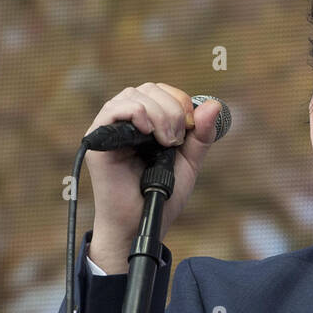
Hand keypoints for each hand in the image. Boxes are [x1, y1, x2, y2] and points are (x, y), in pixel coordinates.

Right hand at [84, 83, 223, 271]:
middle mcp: (127, 121)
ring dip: (158, 113)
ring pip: (133, 95)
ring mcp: (110, 128)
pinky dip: (135, 113)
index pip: (161, 91)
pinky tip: (148, 133)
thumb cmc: (160, 196)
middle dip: (171, 110)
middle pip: (149, 89)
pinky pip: (113, 109)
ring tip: (165, 143)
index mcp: (147, 122)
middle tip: (176, 140)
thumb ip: (201, 137)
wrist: (142, 224)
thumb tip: (215, 105)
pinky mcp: (98, 139)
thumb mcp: (188, 163)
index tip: (190, 127)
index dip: (180, 100)